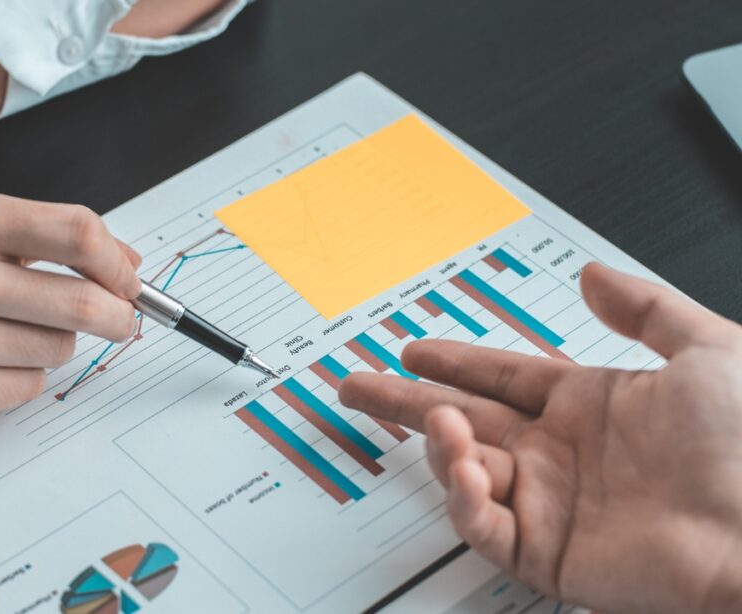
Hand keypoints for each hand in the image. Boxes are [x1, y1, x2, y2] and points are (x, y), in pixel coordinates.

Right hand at [0, 195, 140, 425]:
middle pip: (84, 303)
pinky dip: (23, 374)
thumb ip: (40, 236)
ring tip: (13, 330)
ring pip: (60, 349)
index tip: (129, 278)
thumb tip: (125, 265)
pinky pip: (28, 388)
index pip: (76, 233)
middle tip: (123, 320)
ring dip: (58, 341)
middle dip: (120, 316)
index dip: (117, 261)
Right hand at [339, 263, 741, 612]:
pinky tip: (467, 471)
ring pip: (464, 469)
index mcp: (590, 404)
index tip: (415, 347)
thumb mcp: (708, 351)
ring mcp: (550, 503)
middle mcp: (560, 452)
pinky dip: (465, 500)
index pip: (501, 375)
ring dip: (442, 445)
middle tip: (357, 385)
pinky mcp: (547, 553)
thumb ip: (647, 308)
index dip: (455, 359)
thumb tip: (595, 275)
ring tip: (442, 424)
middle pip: (462, 418)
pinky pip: (485, 525)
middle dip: (405, 400)